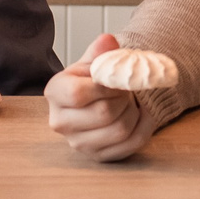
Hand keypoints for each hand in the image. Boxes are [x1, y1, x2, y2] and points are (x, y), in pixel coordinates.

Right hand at [45, 34, 157, 161]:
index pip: (78, 94)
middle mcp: (60, 122)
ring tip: (130, 102)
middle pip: (103, 113)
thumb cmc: (92, 81)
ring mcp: (79, 143)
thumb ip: (99, 52)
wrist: (96, 102)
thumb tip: (107, 41)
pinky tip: (141, 114)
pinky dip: (144, 126)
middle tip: (125, 90)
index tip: (116, 80)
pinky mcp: (99, 156)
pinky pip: (132, 143)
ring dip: (134, 112)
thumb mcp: (93, 62)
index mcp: (55, 93)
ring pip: (120, 129)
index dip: (105, 86)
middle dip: (123, 98)